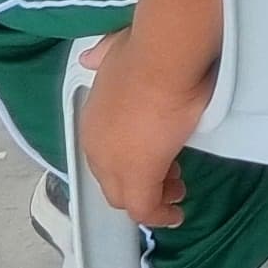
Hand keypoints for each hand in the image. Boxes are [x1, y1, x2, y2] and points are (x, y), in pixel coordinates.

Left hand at [75, 29, 201, 231]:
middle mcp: (96, 147)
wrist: (163, 61)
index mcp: (92, 121)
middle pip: (113, 181)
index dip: (128, 160)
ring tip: (177, 190)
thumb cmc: (147, 53)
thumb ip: (103, 57)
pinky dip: (159, 215)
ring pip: (127, 196)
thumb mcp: (114, 51)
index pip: (103, 156)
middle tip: (170, 178)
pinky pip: (145, 209)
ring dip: (152, 195)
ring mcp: (114, 164)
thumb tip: (91, 56)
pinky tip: (173, 216)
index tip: (155, 156)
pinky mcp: (140, 176)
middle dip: (140, 183)